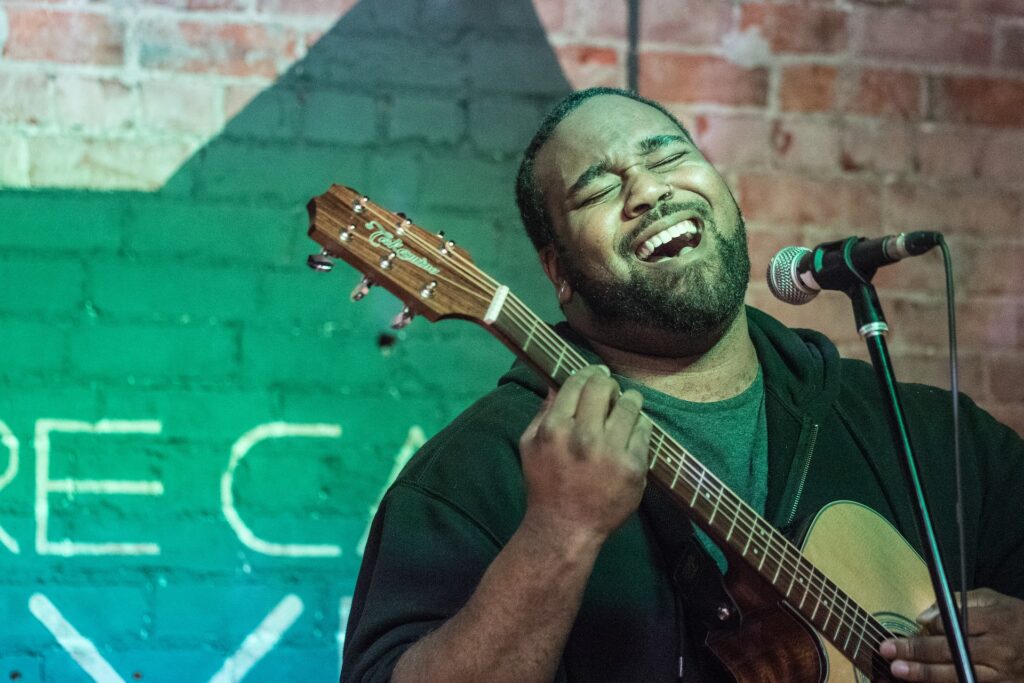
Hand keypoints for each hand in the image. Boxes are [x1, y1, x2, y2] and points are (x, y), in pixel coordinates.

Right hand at [518, 365, 651, 543]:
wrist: (565, 527)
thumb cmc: (544, 485)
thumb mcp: (531, 446)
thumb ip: (543, 413)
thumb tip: (557, 384)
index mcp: (555, 429)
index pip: (577, 384)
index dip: (588, 372)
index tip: (596, 371)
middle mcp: (584, 436)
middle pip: (604, 388)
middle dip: (608, 382)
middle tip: (610, 387)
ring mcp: (611, 451)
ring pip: (629, 405)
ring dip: (628, 399)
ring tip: (626, 403)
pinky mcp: (633, 466)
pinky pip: (644, 429)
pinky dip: (639, 423)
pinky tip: (632, 427)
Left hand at [880, 588, 1023, 680]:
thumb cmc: (1014, 618)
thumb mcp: (991, 599)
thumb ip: (958, 602)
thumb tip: (924, 617)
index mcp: (996, 622)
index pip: (956, 624)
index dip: (931, 626)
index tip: (912, 626)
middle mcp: (998, 651)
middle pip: (951, 652)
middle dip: (917, 652)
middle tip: (889, 651)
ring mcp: (1002, 675)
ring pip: (958, 676)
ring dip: (926, 675)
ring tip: (900, 672)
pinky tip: (925, 682)